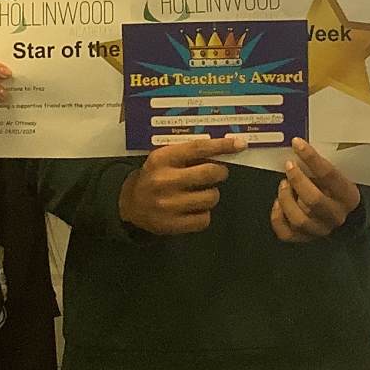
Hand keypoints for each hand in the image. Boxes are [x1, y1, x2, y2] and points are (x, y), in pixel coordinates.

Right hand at [118, 135, 245, 234]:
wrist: (129, 205)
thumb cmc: (153, 177)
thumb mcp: (163, 159)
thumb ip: (187, 154)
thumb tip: (222, 151)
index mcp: (162, 159)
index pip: (198, 148)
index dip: (222, 146)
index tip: (240, 144)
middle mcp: (164, 180)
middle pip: (209, 173)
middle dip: (220, 172)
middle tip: (218, 173)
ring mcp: (168, 205)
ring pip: (211, 197)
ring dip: (212, 194)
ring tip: (201, 193)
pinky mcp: (172, 225)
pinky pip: (204, 219)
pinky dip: (204, 214)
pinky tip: (193, 209)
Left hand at [270, 139, 360, 242]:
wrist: (347, 218)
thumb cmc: (338, 192)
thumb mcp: (338, 177)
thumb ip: (321, 168)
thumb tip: (298, 148)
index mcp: (348, 196)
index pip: (329, 175)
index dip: (311, 158)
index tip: (297, 143)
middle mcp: (336, 215)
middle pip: (314, 200)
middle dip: (297, 180)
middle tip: (289, 166)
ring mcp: (321, 230)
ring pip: (299, 219)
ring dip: (286, 199)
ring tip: (283, 184)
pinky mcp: (306, 239)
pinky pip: (287, 234)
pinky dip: (277, 219)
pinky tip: (277, 204)